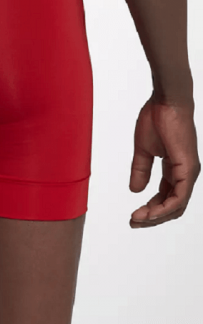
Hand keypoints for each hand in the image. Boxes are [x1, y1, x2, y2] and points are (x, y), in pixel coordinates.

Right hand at [129, 94, 199, 227]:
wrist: (166, 101)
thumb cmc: (157, 119)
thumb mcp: (143, 150)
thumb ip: (140, 170)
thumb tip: (135, 190)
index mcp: (176, 169)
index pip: (166, 197)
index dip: (150, 208)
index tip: (133, 214)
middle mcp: (186, 174)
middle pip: (173, 206)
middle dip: (152, 217)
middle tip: (134, 221)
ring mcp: (189, 173)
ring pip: (177, 206)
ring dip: (157, 216)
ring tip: (138, 219)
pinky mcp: (188, 169)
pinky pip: (179, 197)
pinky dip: (165, 208)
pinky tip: (150, 213)